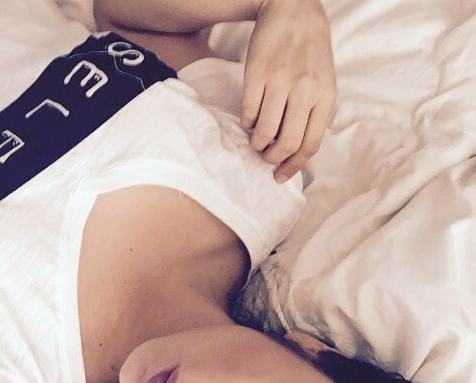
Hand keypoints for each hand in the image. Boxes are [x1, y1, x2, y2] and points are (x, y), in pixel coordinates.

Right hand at [241, 0, 336, 181]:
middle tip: (265, 158)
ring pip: (265, 131)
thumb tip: (295, 149)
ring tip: (256, 141)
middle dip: (273, 158)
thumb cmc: (310, 50)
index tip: (280, 176)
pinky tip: (249, 121)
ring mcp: (280, 82)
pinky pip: (248, 112)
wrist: (292, 9)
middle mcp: (305, 90)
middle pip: (287, 143)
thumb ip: (314, 112)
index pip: (310, 144)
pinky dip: (247, 124)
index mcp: (325, 95)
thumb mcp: (324, 80)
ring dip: (257, 144)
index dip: (294, 167)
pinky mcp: (257, 74)